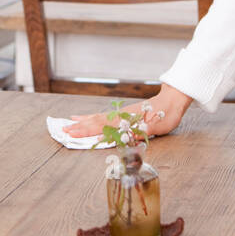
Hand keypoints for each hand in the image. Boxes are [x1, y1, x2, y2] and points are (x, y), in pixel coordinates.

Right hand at [63, 88, 191, 139]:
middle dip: (79, 128)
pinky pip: (103, 116)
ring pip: (97, 118)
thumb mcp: (156, 126)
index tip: (71, 134)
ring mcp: (120, 114)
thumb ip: (142, 130)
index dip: (86, 132)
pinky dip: (91, 117)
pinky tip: (86, 117)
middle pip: (95, 122)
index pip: (101, 127)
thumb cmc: (165, 115)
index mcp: (125, 121)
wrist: (172, 101)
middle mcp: (119, 116)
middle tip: (62, 131)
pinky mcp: (122, 114)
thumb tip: (129, 134)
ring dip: (82, 122)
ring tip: (68, 124)